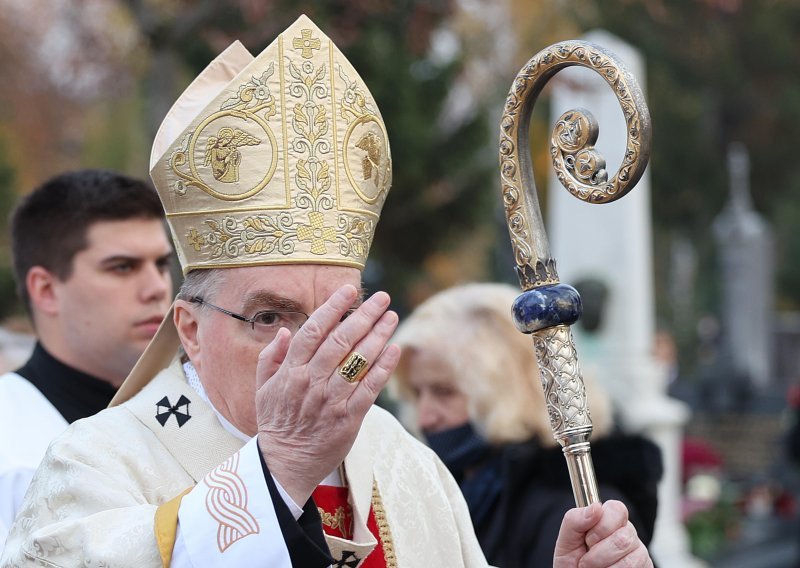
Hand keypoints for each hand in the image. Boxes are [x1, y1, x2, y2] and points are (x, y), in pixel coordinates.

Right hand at [255, 284, 400, 504]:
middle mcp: (312, 382)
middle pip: (341, 341)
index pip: (313, 331)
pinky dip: (384, 367)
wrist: (284, 465)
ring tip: (392, 316)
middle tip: (382, 298)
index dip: (332, 308)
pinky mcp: (350, 418)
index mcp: (291, 371)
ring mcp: (332, 400)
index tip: (349, 289)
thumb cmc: (276, 422)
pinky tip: (394, 348)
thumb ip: (271, 357)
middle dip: (364, 315)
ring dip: (378, 335)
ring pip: (358, 361)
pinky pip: (370, 388)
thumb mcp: (263, 388)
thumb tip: (286, 330)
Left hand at [554, 501, 651, 567]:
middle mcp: (628, 533)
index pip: (617, 509)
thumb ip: (575, 520)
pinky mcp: (645, 567)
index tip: (588, 539)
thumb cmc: (574, 561)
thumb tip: (596, 507)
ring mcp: (639, 552)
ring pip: (629, 559)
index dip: (601, 526)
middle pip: (623, 537)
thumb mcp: (567, 540)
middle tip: (586, 560)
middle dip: (598, 553)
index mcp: (609, 520)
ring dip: (604, 567)